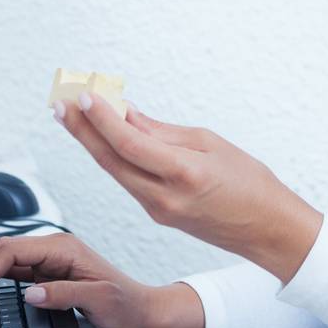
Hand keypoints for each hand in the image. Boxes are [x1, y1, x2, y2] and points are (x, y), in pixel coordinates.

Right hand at [0, 230, 204, 327]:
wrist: (144, 312)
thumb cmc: (127, 305)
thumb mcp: (99, 300)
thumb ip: (64, 294)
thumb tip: (29, 293)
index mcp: (64, 248)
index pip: (13, 251)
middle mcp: (54, 249)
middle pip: (2, 250)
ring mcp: (49, 260)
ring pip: (3, 258)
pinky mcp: (48, 274)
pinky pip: (12, 270)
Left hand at [53, 93, 322, 283]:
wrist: (267, 230)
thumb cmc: (249, 182)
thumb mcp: (211, 144)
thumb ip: (162, 132)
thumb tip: (126, 114)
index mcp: (184, 174)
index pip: (130, 144)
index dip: (103, 120)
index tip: (84, 96)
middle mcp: (164, 198)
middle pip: (110, 161)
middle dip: (82, 130)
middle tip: (61, 103)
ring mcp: (157, 210)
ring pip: (115, 171)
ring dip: (92, 142)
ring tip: (72, 114)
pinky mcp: (157, 215)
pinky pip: (128, 180)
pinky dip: (114, 156)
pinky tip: (104, 137)